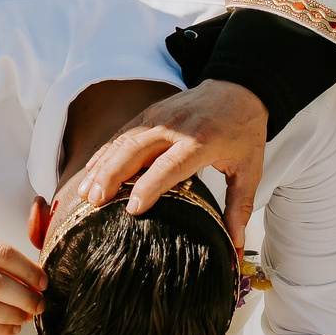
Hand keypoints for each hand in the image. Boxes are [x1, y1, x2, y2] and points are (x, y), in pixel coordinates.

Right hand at [70, 79, 268, 247]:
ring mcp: (159, 117)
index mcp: (201, 142)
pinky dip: (105, 152)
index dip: (149, 188)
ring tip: (86, 193)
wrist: (239, 88)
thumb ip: (239, 207)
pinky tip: (91, 171)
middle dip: (112, 177)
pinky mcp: (150, 114)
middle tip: (94, 203)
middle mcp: (175, 128)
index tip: (132, 209)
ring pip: (123, 142)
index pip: (169, 166)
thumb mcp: (249, 169)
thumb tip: (235, 246)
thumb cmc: (244, 131)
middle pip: (136, 151)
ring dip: (102, 166)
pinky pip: (122, 133)